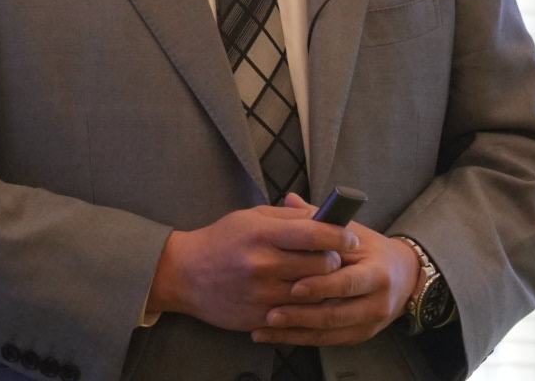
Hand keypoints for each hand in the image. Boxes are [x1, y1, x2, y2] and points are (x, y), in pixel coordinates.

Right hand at [148, 196, 359, 331]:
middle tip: (333, 258)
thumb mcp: (252, 217)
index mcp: (262, 234)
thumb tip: (326, 217)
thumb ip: (290, 217)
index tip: (350, 238)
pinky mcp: (260, 318)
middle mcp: (263, 265)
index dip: (340, 236)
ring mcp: (262, 295)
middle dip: (334, 261)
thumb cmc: (222, 240)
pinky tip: (302, 296)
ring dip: (324, 286)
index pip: (315, 235)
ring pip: (314, 293)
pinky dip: (305, 305)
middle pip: (322, 266)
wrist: (185, 274)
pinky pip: (297, 314)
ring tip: (321, 278)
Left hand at [248, 198, 419, 345]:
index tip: (293, 286)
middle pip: (337, 313)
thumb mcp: (352, 232)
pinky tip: (275, 336)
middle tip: (271, 313)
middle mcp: (377, 302)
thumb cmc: (371, 250)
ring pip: (330, 332)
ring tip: (266, 327)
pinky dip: (300, 339)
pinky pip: (328, 341)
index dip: (321, 286)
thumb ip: (320, 219)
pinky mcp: (360, 336)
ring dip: (296, 331)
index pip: (348, 282)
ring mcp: (369, 323)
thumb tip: (290, 198)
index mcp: (377, 273)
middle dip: (302, 314)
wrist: (404, 277)